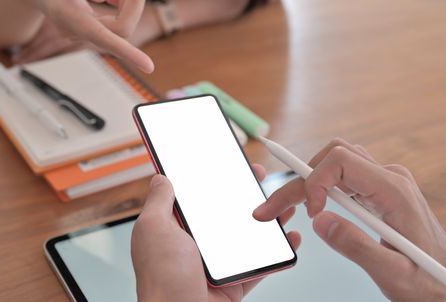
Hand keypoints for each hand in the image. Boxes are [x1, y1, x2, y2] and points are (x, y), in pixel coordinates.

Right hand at [5, 0, 152, 71]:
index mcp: (67, 16)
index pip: (102, 37)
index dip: (126, 52)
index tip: (148, 66)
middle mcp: (78, 30)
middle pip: (121, 28)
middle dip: (135, 2)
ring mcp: (87, 31)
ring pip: (123, 25)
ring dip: (130, 1)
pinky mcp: (93, 27)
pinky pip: (119, 21)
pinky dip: (124, 2)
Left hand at [132, 165, 300, 301]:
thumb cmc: (162, 279)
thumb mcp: (154, 229)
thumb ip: (159, 203)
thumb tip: (160, 178)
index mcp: (176, 229)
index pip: (197, 197)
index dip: (213, 179)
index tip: (228, 163)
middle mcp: (197, 245)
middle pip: (227, 213)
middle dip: (246, 194)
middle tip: (260, 178)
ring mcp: (218, 264)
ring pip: (248, 236)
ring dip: (268, 220)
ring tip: (284, 204)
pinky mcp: (234, 282)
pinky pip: (261, 265)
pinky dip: (278, 253)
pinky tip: (290, 239)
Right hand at [253, 138, 445, 301]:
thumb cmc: (428, 278)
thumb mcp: (393, 273)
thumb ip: (355, 246)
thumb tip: (318, 221)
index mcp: (393, 190)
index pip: (342, 160)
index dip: (315, 181)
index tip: (310, 213)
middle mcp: (388, 177)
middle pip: (332, 158)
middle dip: (298, 181)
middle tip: (272, 209)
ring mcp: (383, 180)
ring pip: (335, 161)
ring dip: (307, 180)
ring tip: (286, 207)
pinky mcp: (378, 188)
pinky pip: (342, 174)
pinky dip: (320, 186)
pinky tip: (312, 206)